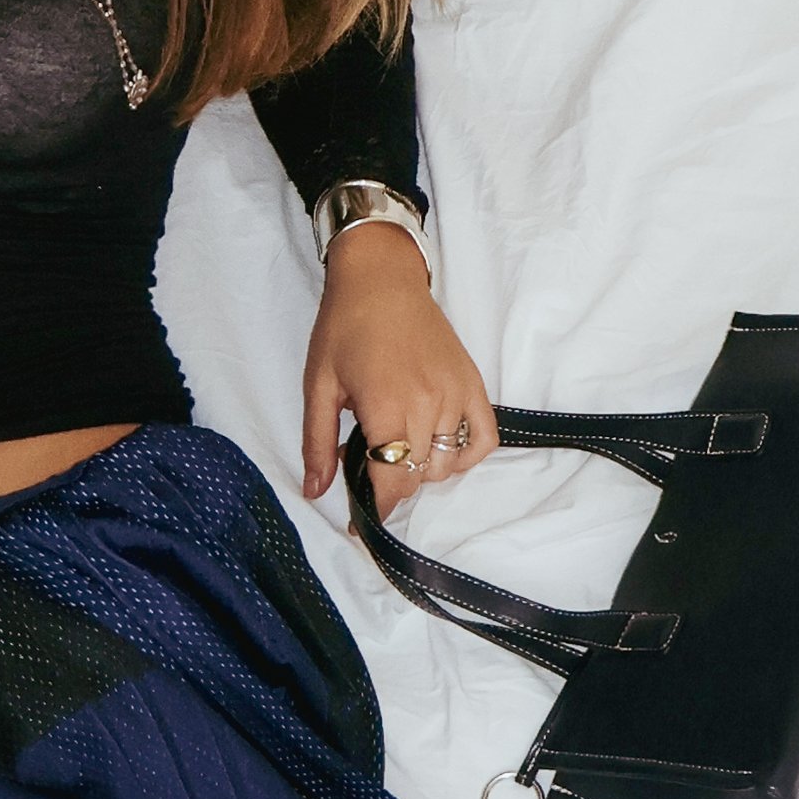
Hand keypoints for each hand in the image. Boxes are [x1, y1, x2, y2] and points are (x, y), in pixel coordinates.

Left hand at [301, 223, 496, 520]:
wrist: (381, 276)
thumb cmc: (343, 327)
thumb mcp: (317, 385)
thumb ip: (317, 443)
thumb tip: (314, 492)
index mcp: (387, 404)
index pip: (391, 480)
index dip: (374, 510)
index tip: (358, 521)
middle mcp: (430, 402)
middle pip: (418, 477)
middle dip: (391, 488)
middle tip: (367, 471)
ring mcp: (457, 394)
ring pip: (448, 464)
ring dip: (421, 471)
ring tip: (397, 450)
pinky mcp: (474, 384)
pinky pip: (483, 440)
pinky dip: (465, 456)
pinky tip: (437, 448)